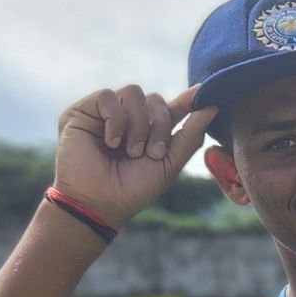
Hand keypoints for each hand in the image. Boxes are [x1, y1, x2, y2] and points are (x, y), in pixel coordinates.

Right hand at [53, 84, 217, 227]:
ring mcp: (105, 113)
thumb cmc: (132, 190)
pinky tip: (110, 142)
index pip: (170, 108)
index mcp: (149, 132)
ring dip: (137, 125)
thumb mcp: (169, 165)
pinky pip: (107, 96)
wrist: (98, 204)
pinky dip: (115, 120)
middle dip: (159, 126)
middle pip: (155, 98)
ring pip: (133, 92)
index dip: (188, 100)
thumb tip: (212, 106)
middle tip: (151, 154)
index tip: (203, 94)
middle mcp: (128, 119)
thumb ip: (190, 136)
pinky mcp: (83, 111)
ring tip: (129, 151)